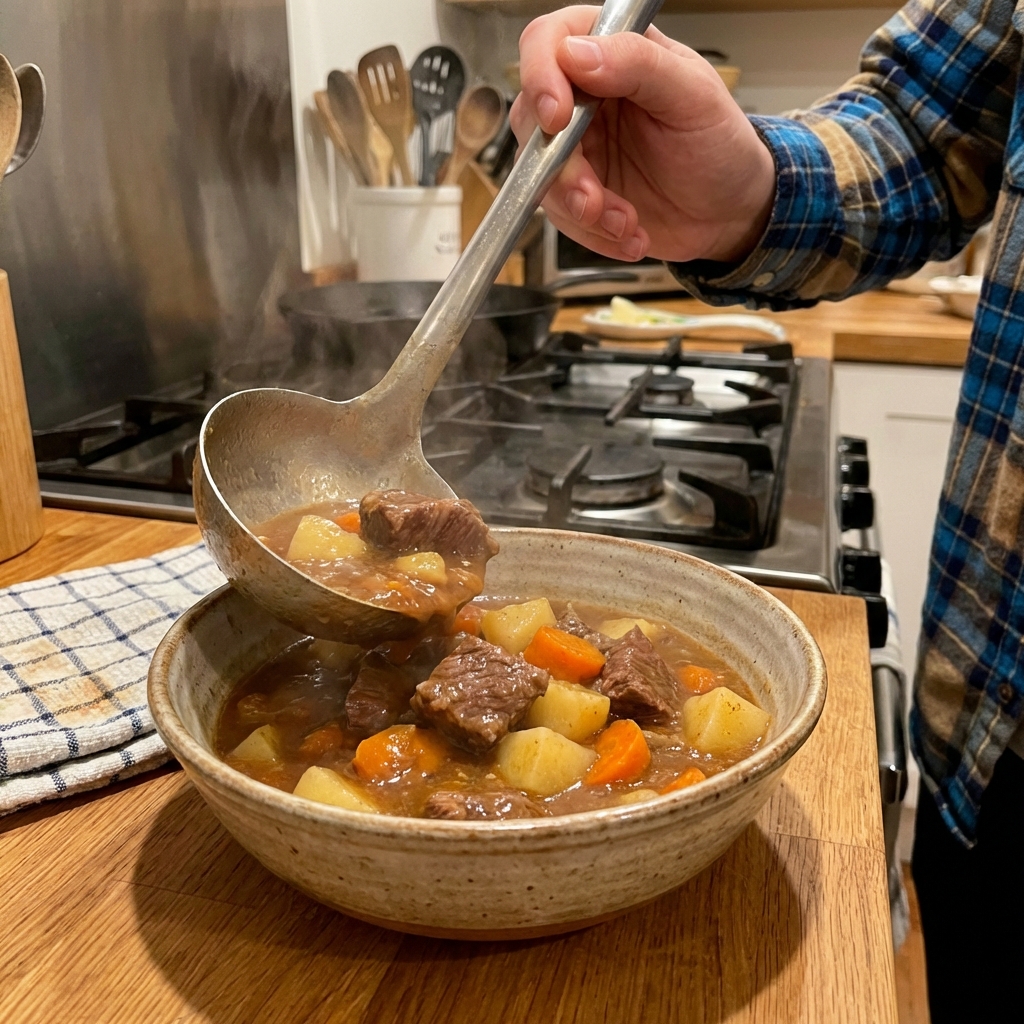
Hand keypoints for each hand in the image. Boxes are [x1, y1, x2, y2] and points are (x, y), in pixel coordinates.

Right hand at [510, 6, 775, 263]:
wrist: (730, 213)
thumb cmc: (720, 145)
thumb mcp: (693, 95)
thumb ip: (638, 63)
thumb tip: (578, 53)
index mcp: (611, 52)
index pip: (548, 43)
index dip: (541, 76)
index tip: (557, 118)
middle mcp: (585, 98)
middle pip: (532, 119)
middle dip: (561, 169)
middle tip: (593, 198)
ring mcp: (578, 149)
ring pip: (540, 174)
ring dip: (581, 209)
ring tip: (626, 223)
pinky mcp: (577, 193)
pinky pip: (561, 215)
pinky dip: (594, 233)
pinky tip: (631, 234)